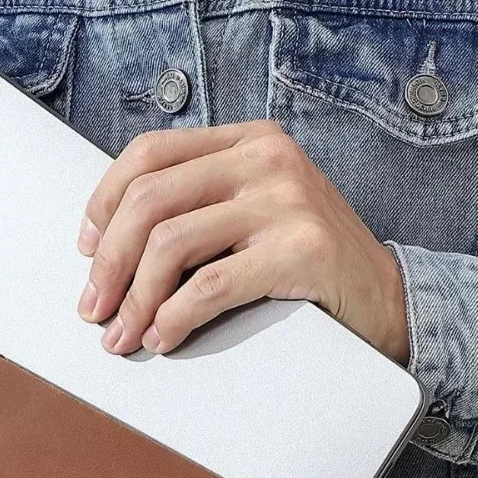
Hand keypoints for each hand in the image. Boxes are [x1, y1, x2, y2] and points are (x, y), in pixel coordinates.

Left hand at [76, 121, 408, 362]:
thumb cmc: (310, 264)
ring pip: (172, 243)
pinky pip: (212, 285)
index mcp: (248, 140)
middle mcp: (266, 158)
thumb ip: (201, 205)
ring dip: (136, 299)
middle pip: (150, 200)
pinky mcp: (301, 250)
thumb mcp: (256, 212)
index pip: (149, 153)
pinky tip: (165, 337)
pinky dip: (176, 317)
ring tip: (125, 335)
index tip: (86, 249)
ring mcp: (286, 200)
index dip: (104, 201)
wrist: (391, 299)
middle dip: (109, 262)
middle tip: (94, 309)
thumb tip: (110, 244)